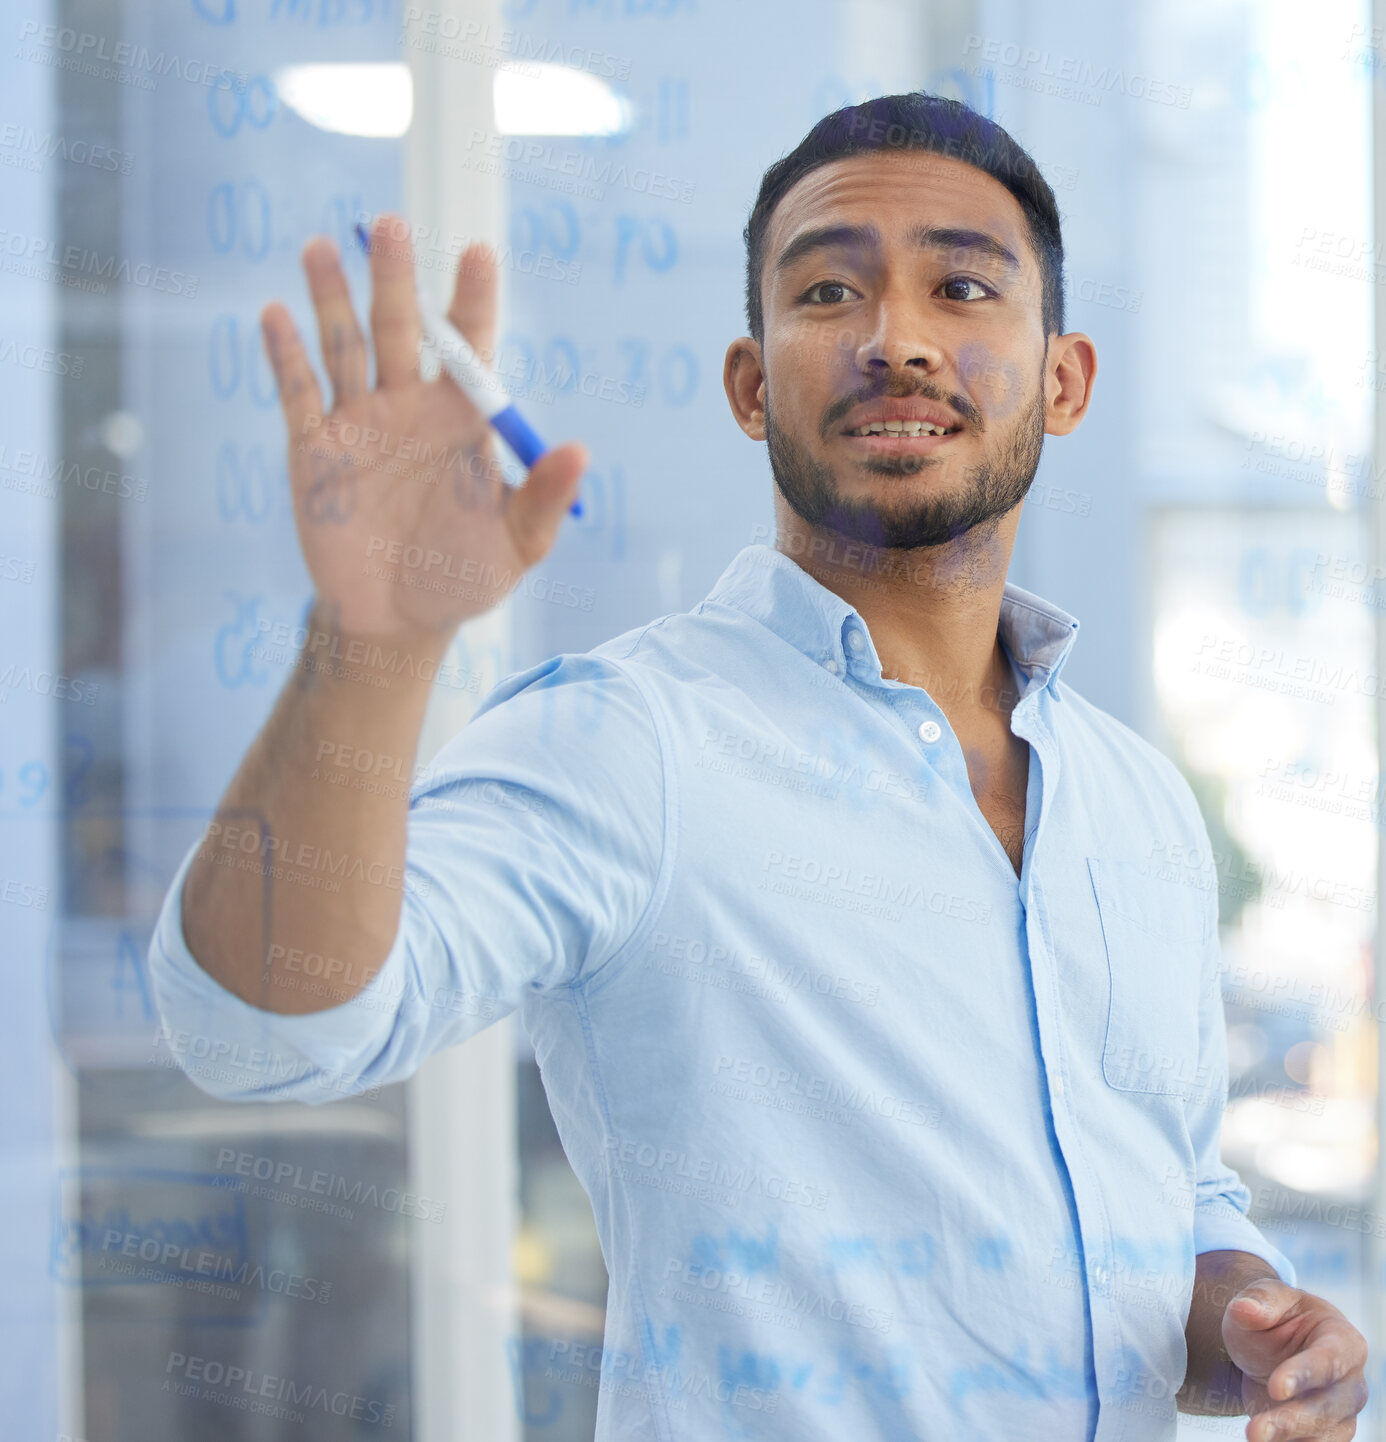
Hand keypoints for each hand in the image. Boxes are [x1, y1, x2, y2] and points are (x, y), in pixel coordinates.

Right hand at [261, 211, 586, 641]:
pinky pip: (298, 393)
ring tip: (322, 246)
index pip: (469, 343)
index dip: (472, 297)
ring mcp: (358, 422)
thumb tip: (580, 451)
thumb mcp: (516, 545)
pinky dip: (284, 355)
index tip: (478, 252)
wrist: (399, 621)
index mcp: (461, 418)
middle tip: (391, 225)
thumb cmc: (466, 578)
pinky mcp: (312, 449)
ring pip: (343, 345)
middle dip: (396, 279)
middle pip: (401, 328)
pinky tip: (276, 314)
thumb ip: (542, 498)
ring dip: (332, 297)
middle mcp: (409, 406)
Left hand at [1224, 1276, 1367, 1439]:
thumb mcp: (1264, 1299)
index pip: (1328, 1361)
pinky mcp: (1327, 1433)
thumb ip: (1259, 1300)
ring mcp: (1342, 1412)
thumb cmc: (1274, 1318)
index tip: (1275, 1388)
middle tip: (1256, 1430)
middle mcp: (1350, 1380)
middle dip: (1292, 1420)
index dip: (1303, 1374)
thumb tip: (1245, 1308)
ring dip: (1287, 1438)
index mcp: (1343, 1339)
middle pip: (1328, 1407)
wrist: (1271, 1345)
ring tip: (1253, 1436)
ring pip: (1322, 1434)